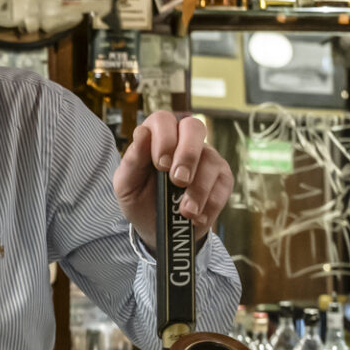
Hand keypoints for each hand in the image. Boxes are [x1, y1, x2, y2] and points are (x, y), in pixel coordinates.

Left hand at [114, 110, 234, 250]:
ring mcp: (206, 158)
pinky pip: (223, 184)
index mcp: (156, 136)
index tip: (161, 166)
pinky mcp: (222, 178)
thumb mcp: (126, 185)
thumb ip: (132, 161)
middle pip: (194, 127)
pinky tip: (196, 218)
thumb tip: (142, 133)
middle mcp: (183, 141)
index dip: (164, 139)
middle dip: (187, 155)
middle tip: (178, 181)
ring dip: (198, 189)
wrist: (158, 229)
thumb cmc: (140, 200)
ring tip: (185, 211)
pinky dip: (210, 204)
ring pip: (211, 159)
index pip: (163, 120)